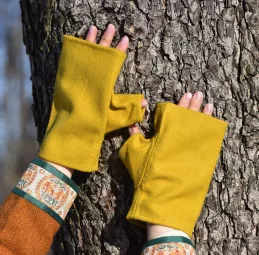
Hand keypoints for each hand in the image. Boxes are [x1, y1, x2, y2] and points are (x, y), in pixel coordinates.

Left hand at [39, 24, 147, 171]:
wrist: (69, 132)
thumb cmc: (93, 126)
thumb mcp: (114, 119)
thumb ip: (130, 110)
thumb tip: (146, 102)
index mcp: (103, 84)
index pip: (113, 62)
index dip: (120, 50)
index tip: (125, 38)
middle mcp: (89, 77)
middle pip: (99, 54)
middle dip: (106, 40)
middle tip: (110, 27)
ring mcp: (77, 77)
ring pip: (84, 54)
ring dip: (89, 40)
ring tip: (93, 28)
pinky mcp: (66, 80)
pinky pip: (71, 61)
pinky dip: (75, 51)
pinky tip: (77, 44)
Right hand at [144, 91, 212, 239]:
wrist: (163, 197)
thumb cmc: (146, 175)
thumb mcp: (134, 154)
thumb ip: (134, 136)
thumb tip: (132, 124)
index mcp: (165, 133)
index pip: (172, 113)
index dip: (178, 104)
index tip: (185, 95)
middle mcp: (181, 136)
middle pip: (188, 115)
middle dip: (192, 103)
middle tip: (197, 93)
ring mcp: (192, 146)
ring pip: (200, 125)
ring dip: (204, 113)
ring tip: (208, 104)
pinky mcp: (200, 157)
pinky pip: (208, 138)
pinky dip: (210, 128)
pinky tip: (213, 121)